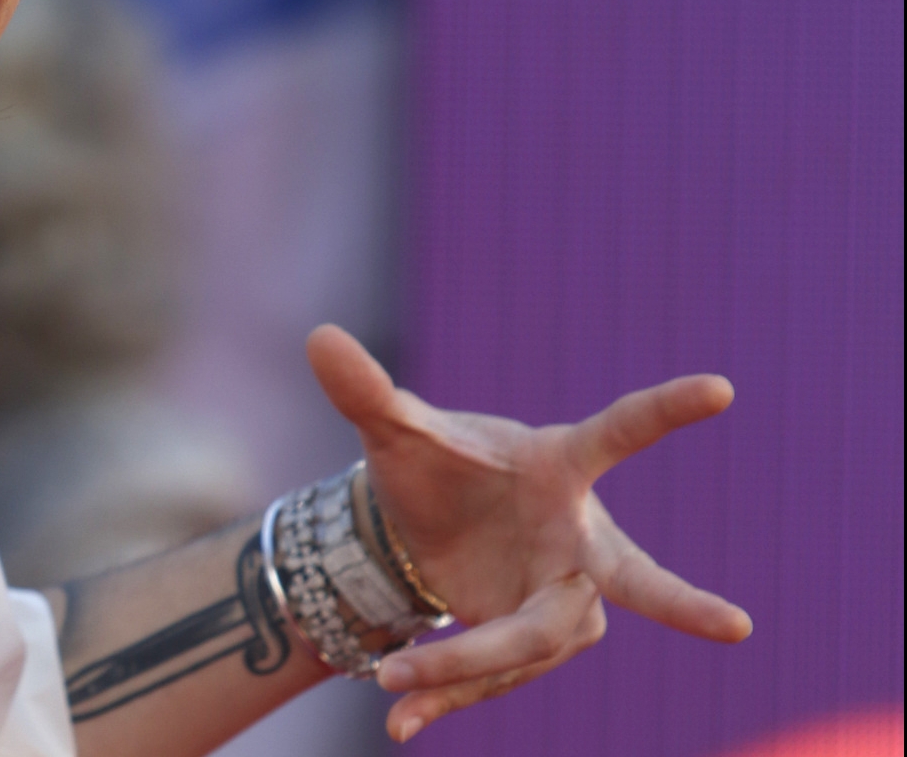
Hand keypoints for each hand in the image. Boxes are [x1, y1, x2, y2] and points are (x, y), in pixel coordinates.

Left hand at [305, 324, 752, 741]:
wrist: (426, 524)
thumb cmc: (436, 462)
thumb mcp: (394, 428)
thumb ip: (364, 389)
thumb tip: (317, 335)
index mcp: (557, 465)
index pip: (617, 432)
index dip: (665, 410)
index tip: (721, 387)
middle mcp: (578, 537)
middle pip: (628, 578)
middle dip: (679, 602)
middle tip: (735, 623)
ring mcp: (563, 596)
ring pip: (532, 643)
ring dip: (465, 663)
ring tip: (392, 678)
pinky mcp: (532, 641)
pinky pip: (499, 676)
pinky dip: (448, 697)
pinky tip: (400, 725)